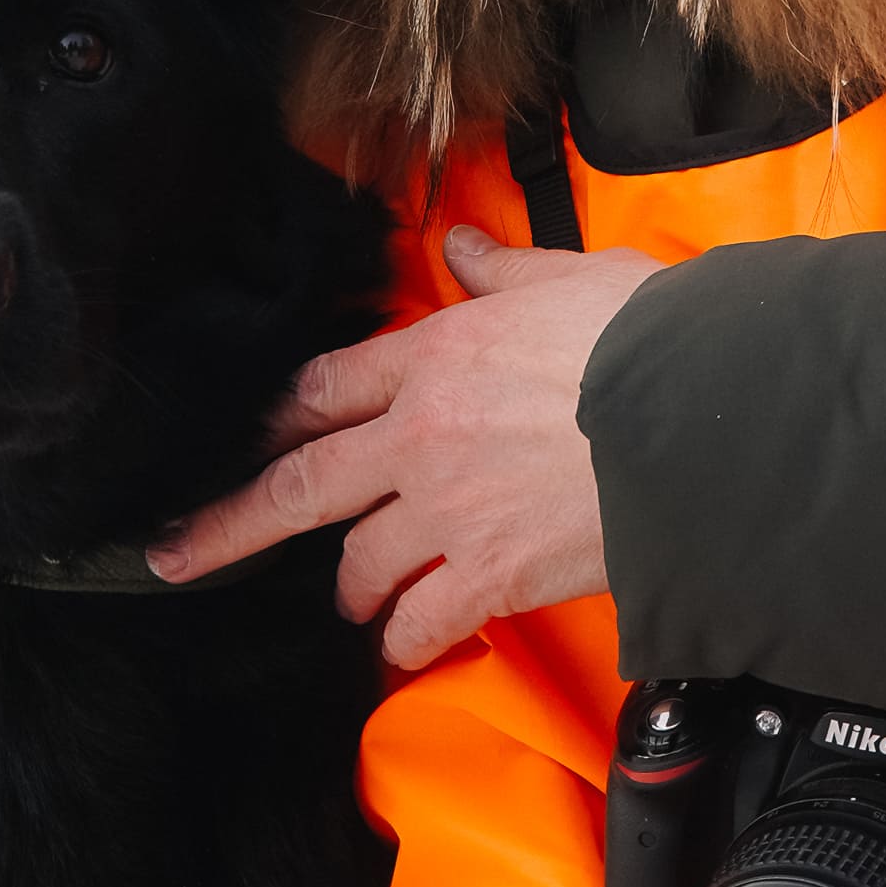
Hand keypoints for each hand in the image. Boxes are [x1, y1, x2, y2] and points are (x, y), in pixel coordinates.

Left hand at [152, 225, 656, 669]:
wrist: (707, 418)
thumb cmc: (648, 341)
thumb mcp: (570, 278)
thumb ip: (502, 272)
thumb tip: (461, 243)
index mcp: (435, 354)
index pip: (326, 387)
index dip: (285, 418)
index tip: (255, 440)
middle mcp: (421, 435)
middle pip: (299, 484)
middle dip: (229, 524)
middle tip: (178, 555)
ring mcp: (448, 511)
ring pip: (358, 562)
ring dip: (351, 586)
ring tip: (357, 601)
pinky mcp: (489, 575)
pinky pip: (420, 621)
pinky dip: (409, 638)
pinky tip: (412, 643)